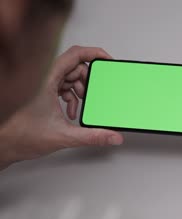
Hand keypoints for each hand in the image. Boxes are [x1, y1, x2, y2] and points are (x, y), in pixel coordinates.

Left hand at [0, 46, 123, 168]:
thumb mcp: (64, 136)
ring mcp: (41, 84)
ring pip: (68, 76)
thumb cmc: (22, 136)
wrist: (5, 145)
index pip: (74, 55)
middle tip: (92, 95)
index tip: (106, 60)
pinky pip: (62, 86)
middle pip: (74, 66)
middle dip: (87, 81)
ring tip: (81, 105)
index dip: (94, 54)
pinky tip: (71, 111)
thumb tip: (113, 136)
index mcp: (46, 80)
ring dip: (79, 90)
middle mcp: (43, 78)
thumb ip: (93, 136)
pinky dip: (71, 96)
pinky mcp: (40, 91)